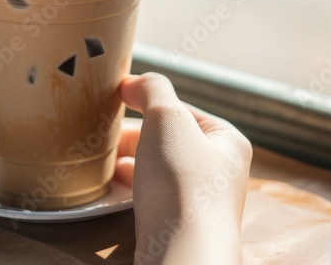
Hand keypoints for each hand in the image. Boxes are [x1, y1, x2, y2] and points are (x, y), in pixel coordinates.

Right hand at [116, 73, 251, 264]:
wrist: (182, 250)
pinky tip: (111, 187)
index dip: (147, 102)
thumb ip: (152, 89)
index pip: (181, 110)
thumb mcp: (167, 117)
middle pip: (168, 139)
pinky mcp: (179, 225)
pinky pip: (151, 196)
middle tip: (102, 134)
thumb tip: (135, 83)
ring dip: (129, 161)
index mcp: (227, 140)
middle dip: (134, 135)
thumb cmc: (182, 181)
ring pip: (157, 169)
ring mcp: (200, 201)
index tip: (116, 100)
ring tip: (103, 159)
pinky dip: (130, 188)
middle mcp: (219, 171)